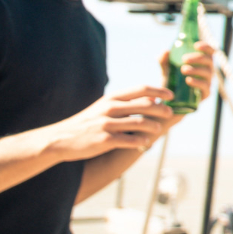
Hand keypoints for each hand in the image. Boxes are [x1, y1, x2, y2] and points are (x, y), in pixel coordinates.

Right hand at [38, 86, 175, 160]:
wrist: (61, 138)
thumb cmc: (88, 122)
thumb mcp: (104, 107)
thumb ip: (126, 103)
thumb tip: (152, 101)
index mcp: (112, 98)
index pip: (141, 89)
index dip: (159, 91)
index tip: (171, 95)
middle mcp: (110, 108)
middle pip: (145, 105)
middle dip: (162, 109)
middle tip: (170, 114)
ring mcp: (107, 124)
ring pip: (140, 123)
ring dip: (154, 126)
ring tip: (158, 130)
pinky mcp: (104, 140)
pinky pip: (129, 140)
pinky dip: (141, 141)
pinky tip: (146, 143)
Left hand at [157, 43, 217, 121]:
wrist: (168, 101)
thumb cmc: (170, 82)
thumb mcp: (166, 70)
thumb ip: (164, 60)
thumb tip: (165, 51)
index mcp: (201, 63)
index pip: (210, 52)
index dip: (206, 47)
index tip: (196, 45)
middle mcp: (207, 72)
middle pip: (210, 61)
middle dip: (198, 58)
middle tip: (184, 59)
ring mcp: (207, 83)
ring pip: (208, 74)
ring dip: (197, 70)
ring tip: (183, 69)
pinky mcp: (204, 95)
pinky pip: (206, 88)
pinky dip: (198, 83)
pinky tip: (188, 80)